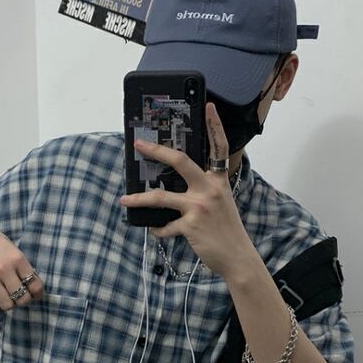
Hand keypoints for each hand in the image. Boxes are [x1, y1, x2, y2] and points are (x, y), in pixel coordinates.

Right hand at [0, 222, 44, 312]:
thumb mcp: (12, 249)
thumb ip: (22, 267)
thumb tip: (32, 289)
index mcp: (18, 259)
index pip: (35, 286)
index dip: (37, 294)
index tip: (35, 295)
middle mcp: (4, 268)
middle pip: (22, 299)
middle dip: (23, 301)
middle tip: (19, 297)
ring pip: (7, 305)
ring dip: (8, 304)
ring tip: (6, 299)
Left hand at [120, 102, 244, 277]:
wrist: (237, 257)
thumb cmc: (228, 231)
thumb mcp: (222, 203)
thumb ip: (206, 190)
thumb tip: (178, 188)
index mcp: (218, 180)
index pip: (219, 146)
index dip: (215, 125)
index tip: (208, 106)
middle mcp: (209, 189)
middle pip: (179, 161)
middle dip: (156, 150)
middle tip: (139, 144)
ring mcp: (199, 206)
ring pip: (161, 196)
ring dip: (139, 199)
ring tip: (125, 200)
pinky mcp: (191, 225)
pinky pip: (166, 226)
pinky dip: (159, 230)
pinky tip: (156, 231)